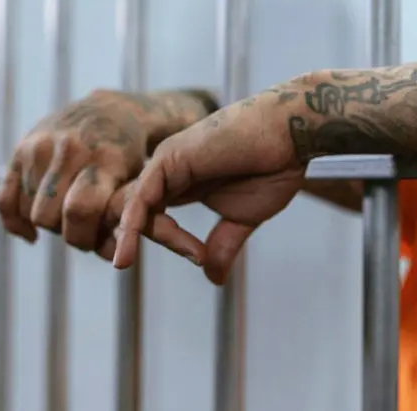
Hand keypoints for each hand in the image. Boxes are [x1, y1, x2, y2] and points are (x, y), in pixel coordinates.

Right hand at [0, 89, 211, 261]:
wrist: (113, 109)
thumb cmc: (139, 154)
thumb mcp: (149, 179)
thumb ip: (140, 216)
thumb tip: (140, 259)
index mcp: (106, 155)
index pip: (80, 212)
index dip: (86, 238)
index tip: (102, 245)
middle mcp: (69, 147)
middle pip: (52, 218)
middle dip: (71, 235)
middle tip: (89, 235)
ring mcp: (40, 146)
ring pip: (31, 212)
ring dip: (50, 228)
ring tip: (73, 224)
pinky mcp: (21, 149)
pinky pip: (5, 199)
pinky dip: (15, 221)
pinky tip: (33, 234)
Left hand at [114, 89, 306, 284]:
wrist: (289, 137)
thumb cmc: (271, 168)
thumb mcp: (242, 219)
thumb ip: (222, 246)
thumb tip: (213, 280)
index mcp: (183, 185)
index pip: (152, 217)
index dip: (166, 241)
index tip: (200, 259)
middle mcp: (169, 172)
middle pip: (133, 212)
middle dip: (129, 239)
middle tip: (128, 263)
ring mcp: (167, 163)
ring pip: (133, 207)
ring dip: (132, 236)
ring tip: (128, 261)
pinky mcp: (169, 158)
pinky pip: (140, 197)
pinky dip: (131, 224)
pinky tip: (126, 249)